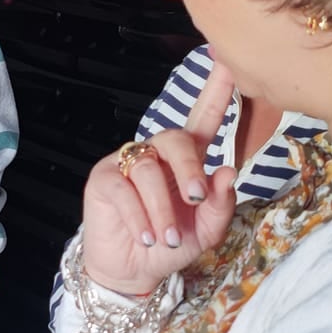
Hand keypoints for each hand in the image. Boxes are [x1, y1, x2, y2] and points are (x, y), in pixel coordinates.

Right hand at [80, 61, 238, 295]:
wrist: (134, 272)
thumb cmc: (171, 246)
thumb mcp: (205, 232)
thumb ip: (220, 205)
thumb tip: (228, 172)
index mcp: (186, 159)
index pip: (204, 118)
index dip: (216, 90)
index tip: (227, 60)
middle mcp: (157, 153)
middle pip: (175, 138)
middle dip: (189, 169)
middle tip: (195, 200)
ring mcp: (127, 163)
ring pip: (148, 171)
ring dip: (162, 208)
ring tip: (167, 238)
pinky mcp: (103, 180)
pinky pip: (124, 190)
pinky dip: (140, 218)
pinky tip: (148, 237)